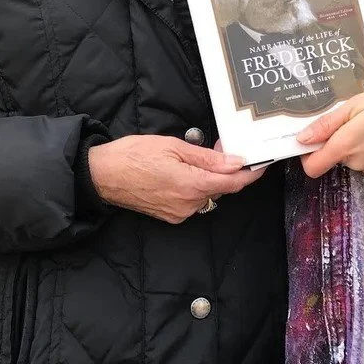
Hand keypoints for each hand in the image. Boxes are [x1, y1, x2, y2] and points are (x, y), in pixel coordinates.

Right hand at [88, 135, 265, 223]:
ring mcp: (179, 213)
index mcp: (192, 185)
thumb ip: (208, 158)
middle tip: (221, 148)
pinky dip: (194, 187)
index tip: (262, 164)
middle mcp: (189, 204)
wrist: (102, 175)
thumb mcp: (174, 147)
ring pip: (207, 195)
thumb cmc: (133, 155)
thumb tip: (236, 162)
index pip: (233, 184)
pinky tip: (182, 172)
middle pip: (221, 189)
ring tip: (194, 158)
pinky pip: (192, 201)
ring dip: (208, 179)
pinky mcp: (170, 216)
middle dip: (226, 171)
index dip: (250, 174)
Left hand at [297, 86, 363, 178]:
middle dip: (339, 142)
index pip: (313, 167)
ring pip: (353, 159)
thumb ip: (325, 124)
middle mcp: (356, 162)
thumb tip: (301, 139)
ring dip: (356, 146)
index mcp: (344, 146)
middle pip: (335, 158)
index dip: (308, 156)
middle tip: (353, 121)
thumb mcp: (352, 106)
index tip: (314, 141)